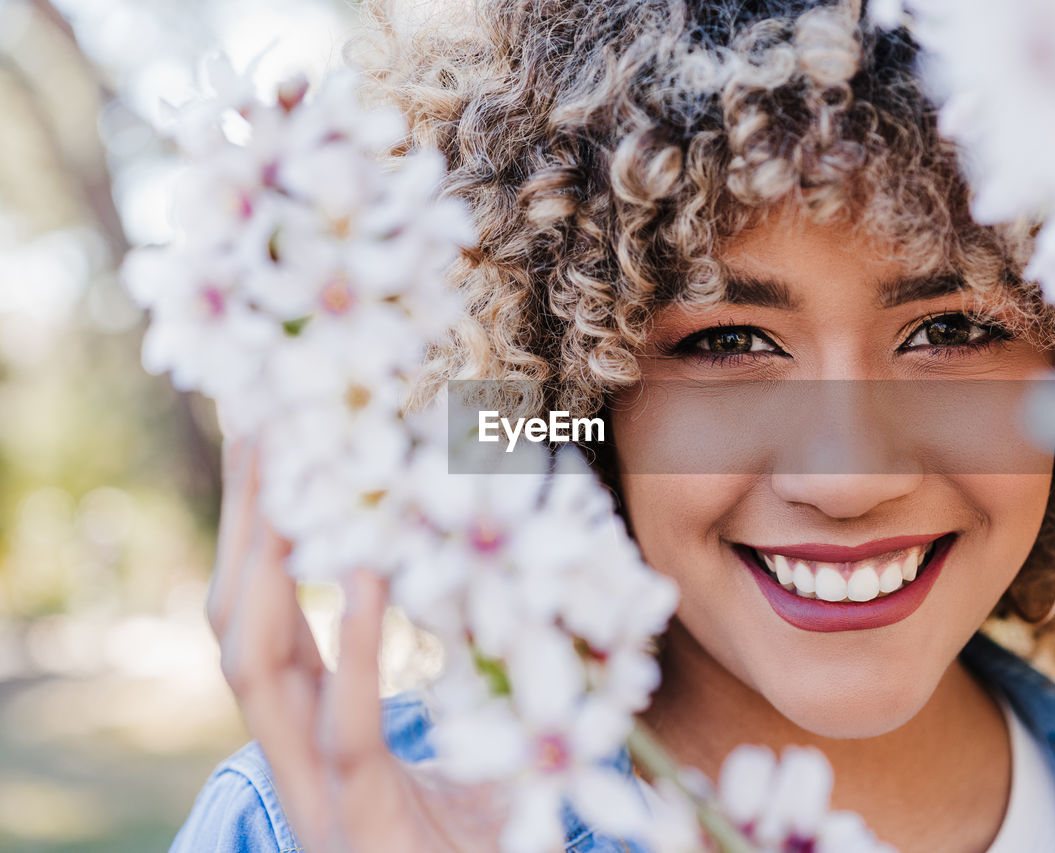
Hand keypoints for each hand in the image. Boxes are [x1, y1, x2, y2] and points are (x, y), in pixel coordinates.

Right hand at [207, 439, 508, 851]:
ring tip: (293, 476)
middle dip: (243, 523)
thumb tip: (521, 562)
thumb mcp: (485, 726)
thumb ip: (487, 653)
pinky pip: (345, 725)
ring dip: (267, 567)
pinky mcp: (361, 824)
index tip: (267, 440)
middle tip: (260, 423)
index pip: (263, 611)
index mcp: (315, 725)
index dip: (255, 528)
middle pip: (239, 620)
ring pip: (258, 668)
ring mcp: (321, 791)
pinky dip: (355, 643)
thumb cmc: (492, 828)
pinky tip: (366, 572)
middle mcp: (300, 751)